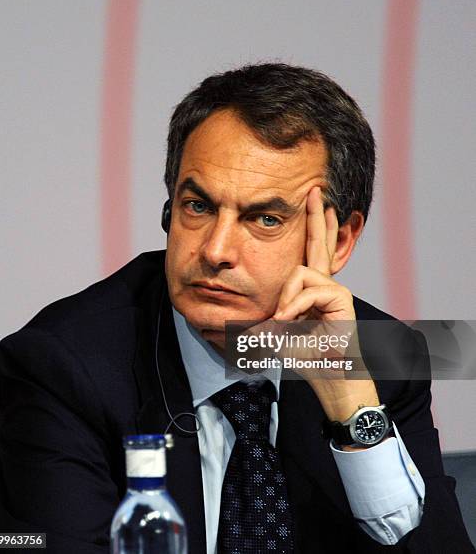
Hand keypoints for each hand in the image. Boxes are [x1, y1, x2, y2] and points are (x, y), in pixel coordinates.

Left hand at [272, 186, 378, 422]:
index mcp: (307, 288)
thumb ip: (260, 314)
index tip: (318, 206)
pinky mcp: (340, 298)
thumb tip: (222, 317)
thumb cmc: (298, 352)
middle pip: (317, 242)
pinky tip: (290, 320)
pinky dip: (295, 305)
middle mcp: (321, 283)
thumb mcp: (270, 329)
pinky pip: (310, 288)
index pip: (308, 251)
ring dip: (286, 298)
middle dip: (315, 215)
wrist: (322, 373)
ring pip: (300, 270)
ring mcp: (332, 288)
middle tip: (316, 190)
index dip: (312, 228)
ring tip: (282, 321)